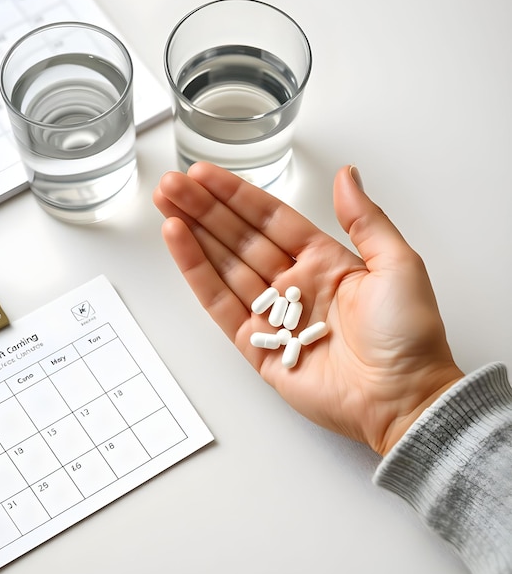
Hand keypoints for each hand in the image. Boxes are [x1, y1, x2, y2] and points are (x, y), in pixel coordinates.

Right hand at [153, 162, 464, 454]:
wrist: (403, 399)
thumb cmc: (408, 335)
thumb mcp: (397, 264)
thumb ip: (366, 220)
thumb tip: (347, 176)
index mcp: (323, 261)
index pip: (270, 219)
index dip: (237, 196)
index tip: (207, 174)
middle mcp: (292, 284)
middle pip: (239, 237)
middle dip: (204, 208)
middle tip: (172, 184)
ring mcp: (271, 316)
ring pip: (223, 265)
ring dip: (193, 234)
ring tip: (166, 205)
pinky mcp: (256, 347)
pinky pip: (220, 303)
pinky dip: (197, 273)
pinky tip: (179, 243)